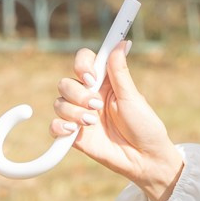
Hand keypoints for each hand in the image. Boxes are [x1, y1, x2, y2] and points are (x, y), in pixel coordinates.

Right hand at [53, 42, 183, 199]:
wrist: (145, 159)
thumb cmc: (144, 126)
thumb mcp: (132, 97)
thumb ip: (120, 71)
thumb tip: (121, 42)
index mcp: (104, 82)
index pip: (83, 62)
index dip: (81, 65)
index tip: (91, 77)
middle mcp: (89, 96)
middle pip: (66, 83)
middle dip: (78, 93)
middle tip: (96, 105)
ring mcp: (80, 116)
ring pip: (59, 103)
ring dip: (73, 111)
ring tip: (92, 122)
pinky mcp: (74, 136)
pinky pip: (54, 127)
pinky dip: (59, 127)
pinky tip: (73, 131)